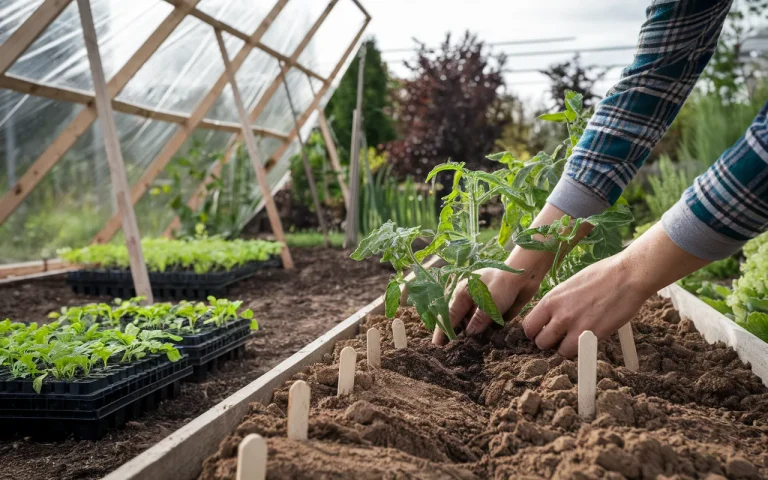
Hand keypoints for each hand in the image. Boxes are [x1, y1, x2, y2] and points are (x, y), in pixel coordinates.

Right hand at [432, 247, 554, 344]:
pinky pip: (482, 328)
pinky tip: (479, 347)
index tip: (437, 345)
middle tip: (446, 353)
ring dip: (467, 338)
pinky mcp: (490, 314)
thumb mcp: (490, 301)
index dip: (443, 330)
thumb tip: (469, 334)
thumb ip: (479, 318)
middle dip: (452, 336)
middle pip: (456, 321)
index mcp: (462, 293)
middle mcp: (468, 301)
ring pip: (469, 326)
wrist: (524, 278)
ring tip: (461, 354)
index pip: (449, 314)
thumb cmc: (504, 284)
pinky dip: (480, 336)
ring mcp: (479, 308)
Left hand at [522, 222, 710, 357]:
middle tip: (560, 339)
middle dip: (549, 343)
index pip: (529, 325)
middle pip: (540, 342)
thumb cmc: (603, 275)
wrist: (628, 275)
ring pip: (558, 351)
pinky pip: (578, 353)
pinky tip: (588, 342)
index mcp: (551, 299)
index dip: (536, 331)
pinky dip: (581, 352)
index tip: (544, 331)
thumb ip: (559, 303)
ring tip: (575, 341)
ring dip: (565, 349)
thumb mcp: (570, 285)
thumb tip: (552, 316)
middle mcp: (559, 314)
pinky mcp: (593, 335)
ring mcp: (576, 326)